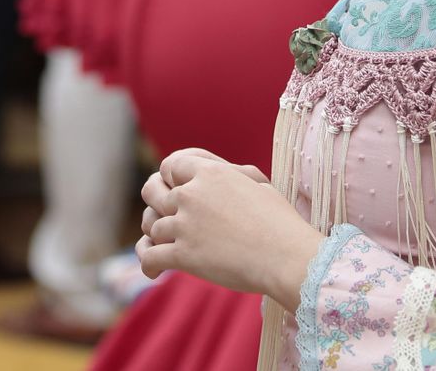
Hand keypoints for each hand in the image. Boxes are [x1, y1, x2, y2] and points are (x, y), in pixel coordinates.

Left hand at [136, 150, 321, 307]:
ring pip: (152, 226)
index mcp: (209, 173)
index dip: (169, 175)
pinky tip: (153, 271)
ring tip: (161, 244)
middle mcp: (191, 195)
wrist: (286, 257)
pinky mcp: (183, 255)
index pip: (169, 165)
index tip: (173, 187)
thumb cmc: (280, 221)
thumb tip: (220, 172)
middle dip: (154, 201)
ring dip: (155, 236)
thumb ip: (230, 174)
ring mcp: (184, 224)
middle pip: (152, 191)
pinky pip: (150, 257)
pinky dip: (148, 264)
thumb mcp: (257, 183)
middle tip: (160, 213)